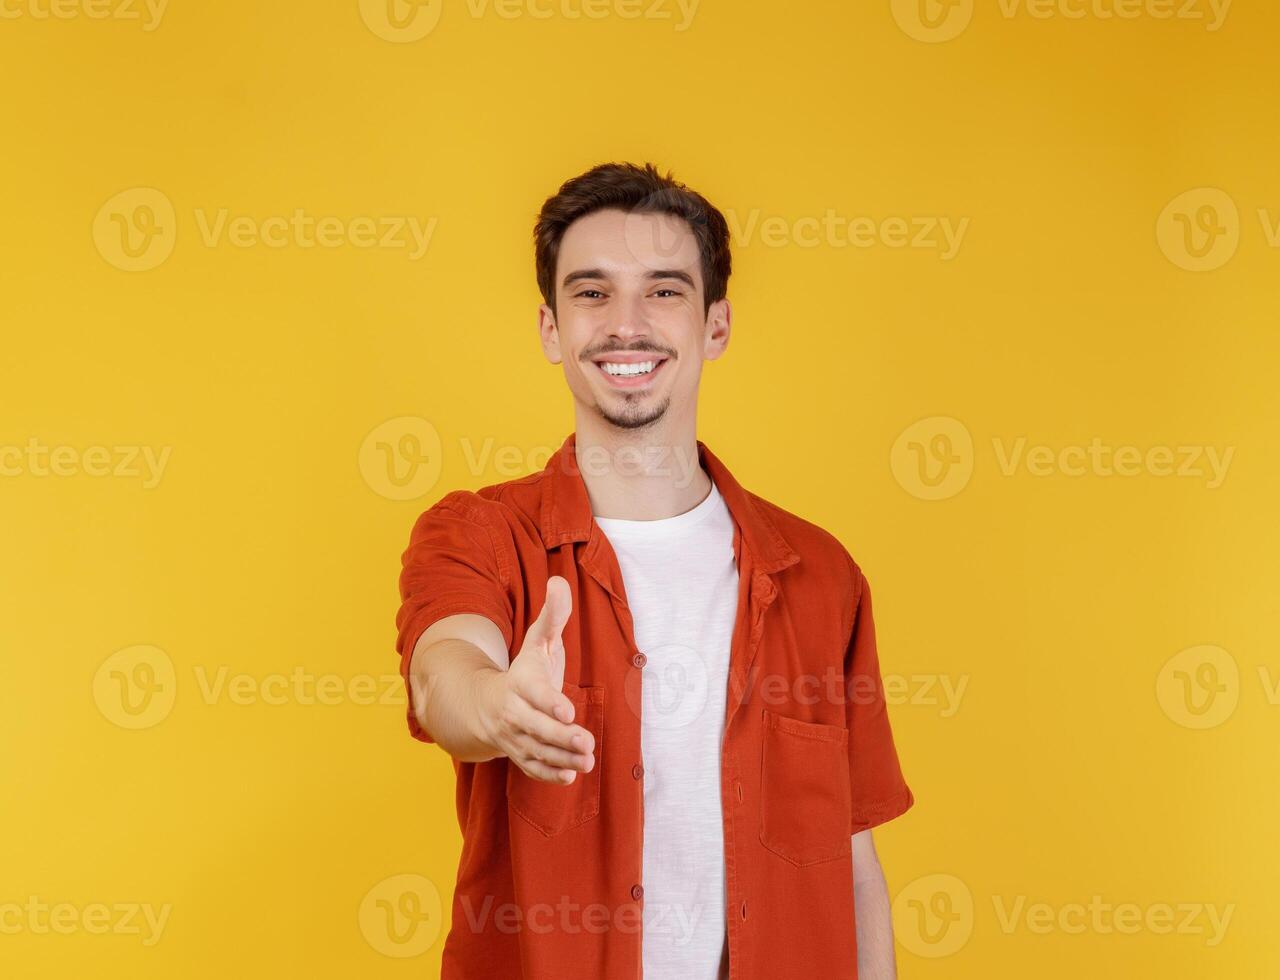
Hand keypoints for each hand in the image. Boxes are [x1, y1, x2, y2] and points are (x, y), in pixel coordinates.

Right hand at [478, 576, 595, 782]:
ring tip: (588, 761)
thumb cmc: (523, 670)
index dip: (550, 701)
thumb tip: (560, 581)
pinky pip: (531, 768)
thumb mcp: (538, 641)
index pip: (534, 693)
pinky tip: (570, 776)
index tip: (569, 710)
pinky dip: (549, 775)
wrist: (485, 704)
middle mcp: (513, 712)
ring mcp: (514, 736)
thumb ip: (553, 616)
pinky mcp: (520, 754)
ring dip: (561, 758)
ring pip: (536, 750)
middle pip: (535, 727)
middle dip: (560, 736)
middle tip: (587, 742)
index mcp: (519, 682)